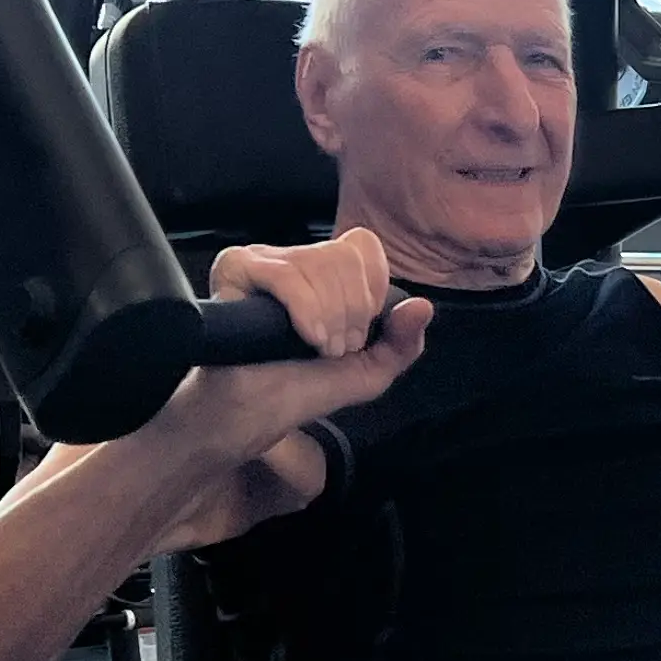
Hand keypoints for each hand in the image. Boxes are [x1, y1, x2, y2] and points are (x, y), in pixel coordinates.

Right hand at [176, 228, 430, 454]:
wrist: (254, 415)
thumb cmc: (303, 389)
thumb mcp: (369, 370)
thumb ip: (403, 341)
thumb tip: (423, 305)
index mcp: (324, 272)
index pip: (362, 246)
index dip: (370, 290)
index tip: (357, 332)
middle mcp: (293, 258)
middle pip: (344, 255)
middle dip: (352, 312)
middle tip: (334, 348)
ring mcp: (262, 259)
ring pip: (318, 264)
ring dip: (329, 318)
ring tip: (316, 347)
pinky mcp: (236, 270)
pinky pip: (287, 275)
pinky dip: (307, 312)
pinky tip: (304, 338)